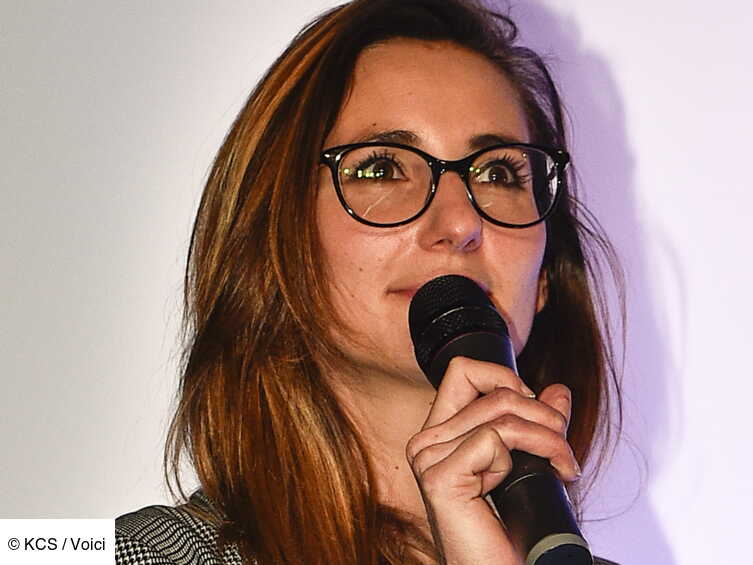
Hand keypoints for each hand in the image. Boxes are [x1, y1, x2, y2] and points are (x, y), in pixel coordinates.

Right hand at [405, 356, 580, 564]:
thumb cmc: (512, 532)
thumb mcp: (530, 465)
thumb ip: (539, 424)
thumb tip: (558, 391)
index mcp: (440, 435)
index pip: (464, 371)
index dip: (504, 378)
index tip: (535, 410)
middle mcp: (426, 443)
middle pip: (493, 390)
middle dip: (543, 414)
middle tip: (562, 449)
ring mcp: (428, 459)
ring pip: (501, 412)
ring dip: (548, 438)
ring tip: (563, 466)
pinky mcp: (440, 478)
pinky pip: (495, 438)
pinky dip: (527, 455)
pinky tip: (527, 485)